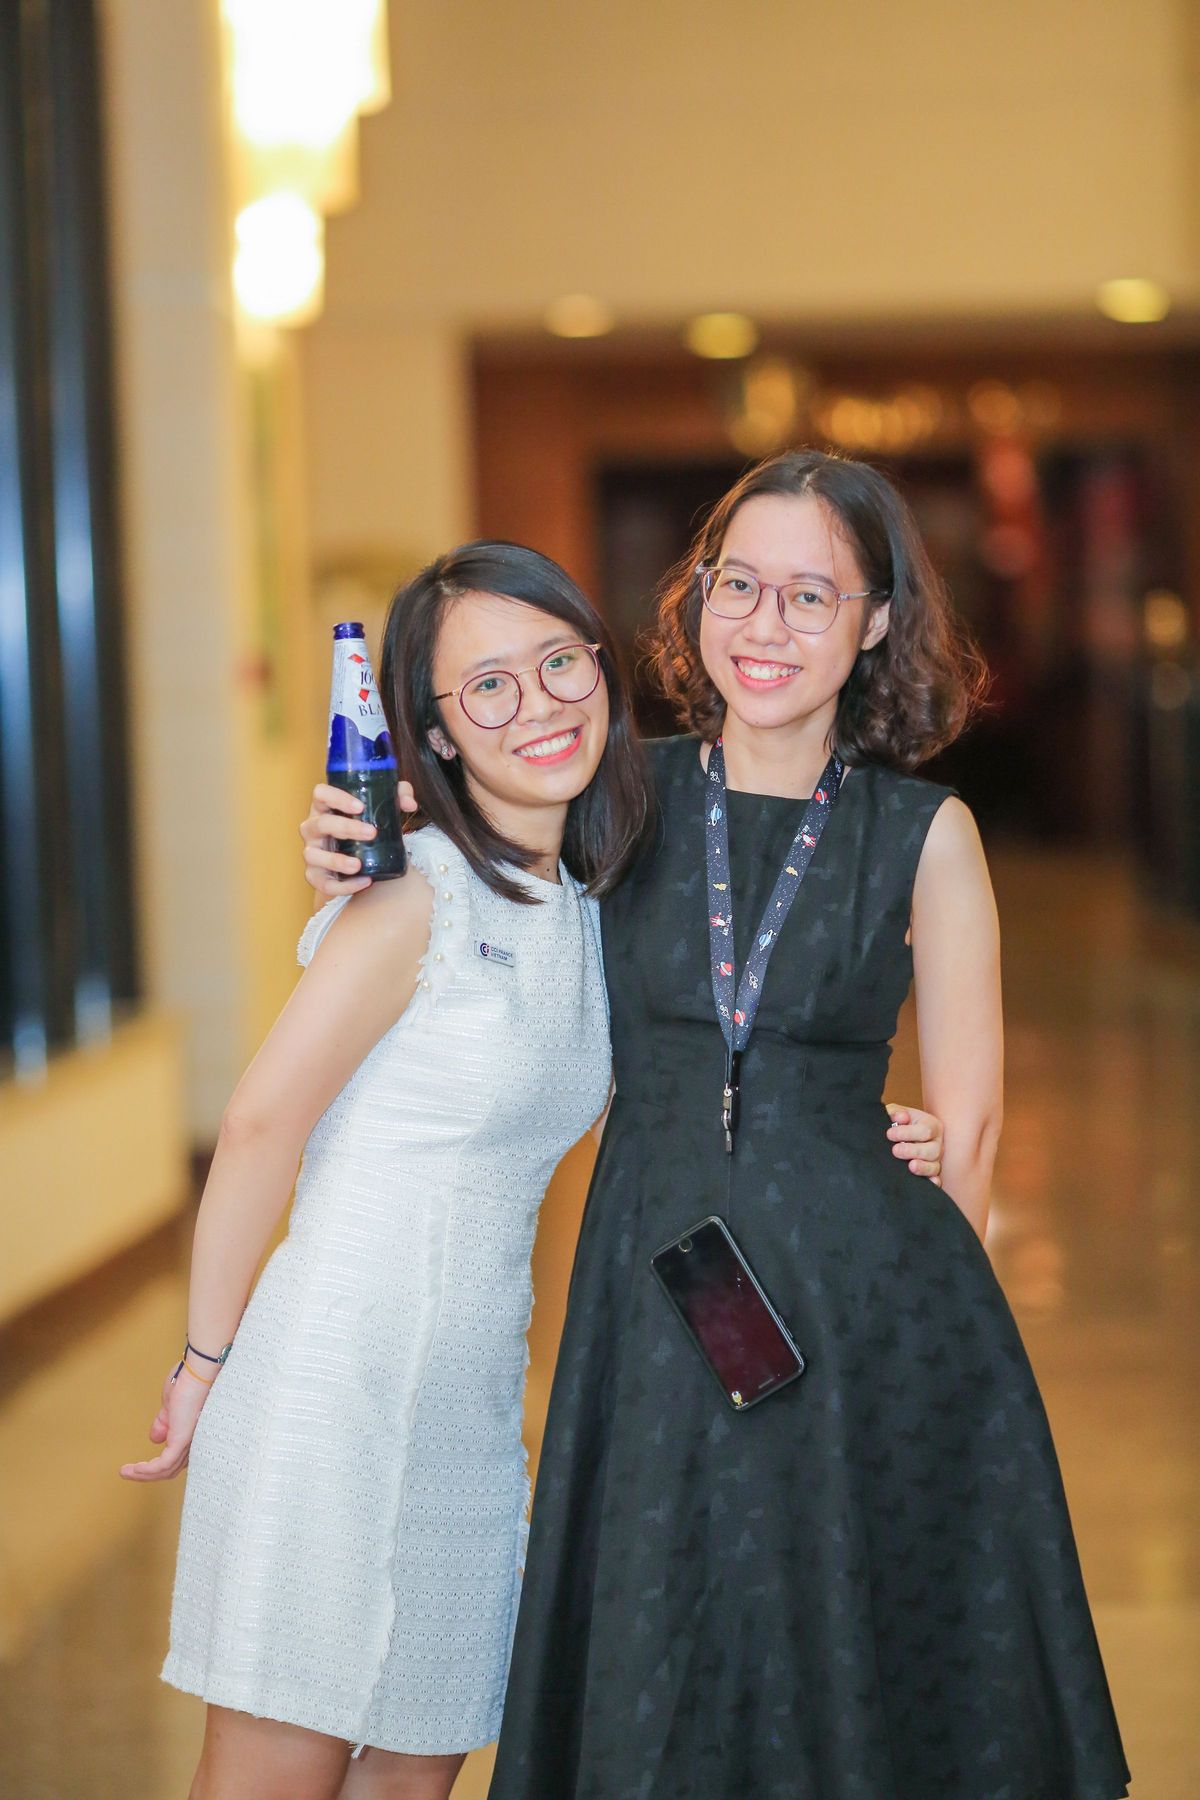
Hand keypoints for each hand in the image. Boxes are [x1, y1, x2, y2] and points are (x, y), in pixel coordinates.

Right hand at [119, 1364, 209, 1482]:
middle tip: (129, 1473)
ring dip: (142, 1475)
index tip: (140, 1466)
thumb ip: (165, 1423)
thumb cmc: (189, 1381)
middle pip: (171, 1469)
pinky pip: (162, 1465)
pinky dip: (146, 1471)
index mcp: (192, 1433)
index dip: (158, 1465)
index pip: (177, 1458)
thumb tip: (155, 1439)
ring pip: (165, 1471)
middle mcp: (193, 1441)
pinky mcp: (181, 1441)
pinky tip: (133, 1470)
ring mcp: (189, 1443)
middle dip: (147, 1474)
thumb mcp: (171, 1406)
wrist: (197, 1371)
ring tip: (125, 1473)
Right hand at [299, 780, 418, 899]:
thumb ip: (398, 798)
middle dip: (346, 828)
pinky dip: (343, 886)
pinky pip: (323, 883)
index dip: (336, 797)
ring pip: (313, 855)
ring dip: (335, 860)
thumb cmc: (366, 828)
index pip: (321, 793)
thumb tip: (410, 804)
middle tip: (372, 833)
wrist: (360, 861)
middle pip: (320, 824)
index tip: (360, 806)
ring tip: (357, 865)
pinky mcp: (316, 876)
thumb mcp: (382, 809)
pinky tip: (364, 882)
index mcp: (325, 807)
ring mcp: (312, 852)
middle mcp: (313, 828)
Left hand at [885, 1102, 942, 1183]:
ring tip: (910, 1166)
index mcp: (931, 1125)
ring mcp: (935, 1160)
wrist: (899, 1135)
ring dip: (923, 1168)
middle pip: (933, 1150)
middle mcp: (937, 1143)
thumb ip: (895, 1112)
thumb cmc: (899, 1123)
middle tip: (895, 1150)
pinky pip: (936, 1179)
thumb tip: (901, 1117)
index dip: (907, 1133)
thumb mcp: (896, 1113)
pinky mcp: (931, 1173)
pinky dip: (933, 1182)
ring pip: (935, 1166)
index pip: (925, 1130)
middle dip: (913, 1151)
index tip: (889, 1134)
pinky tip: (929, 1182)